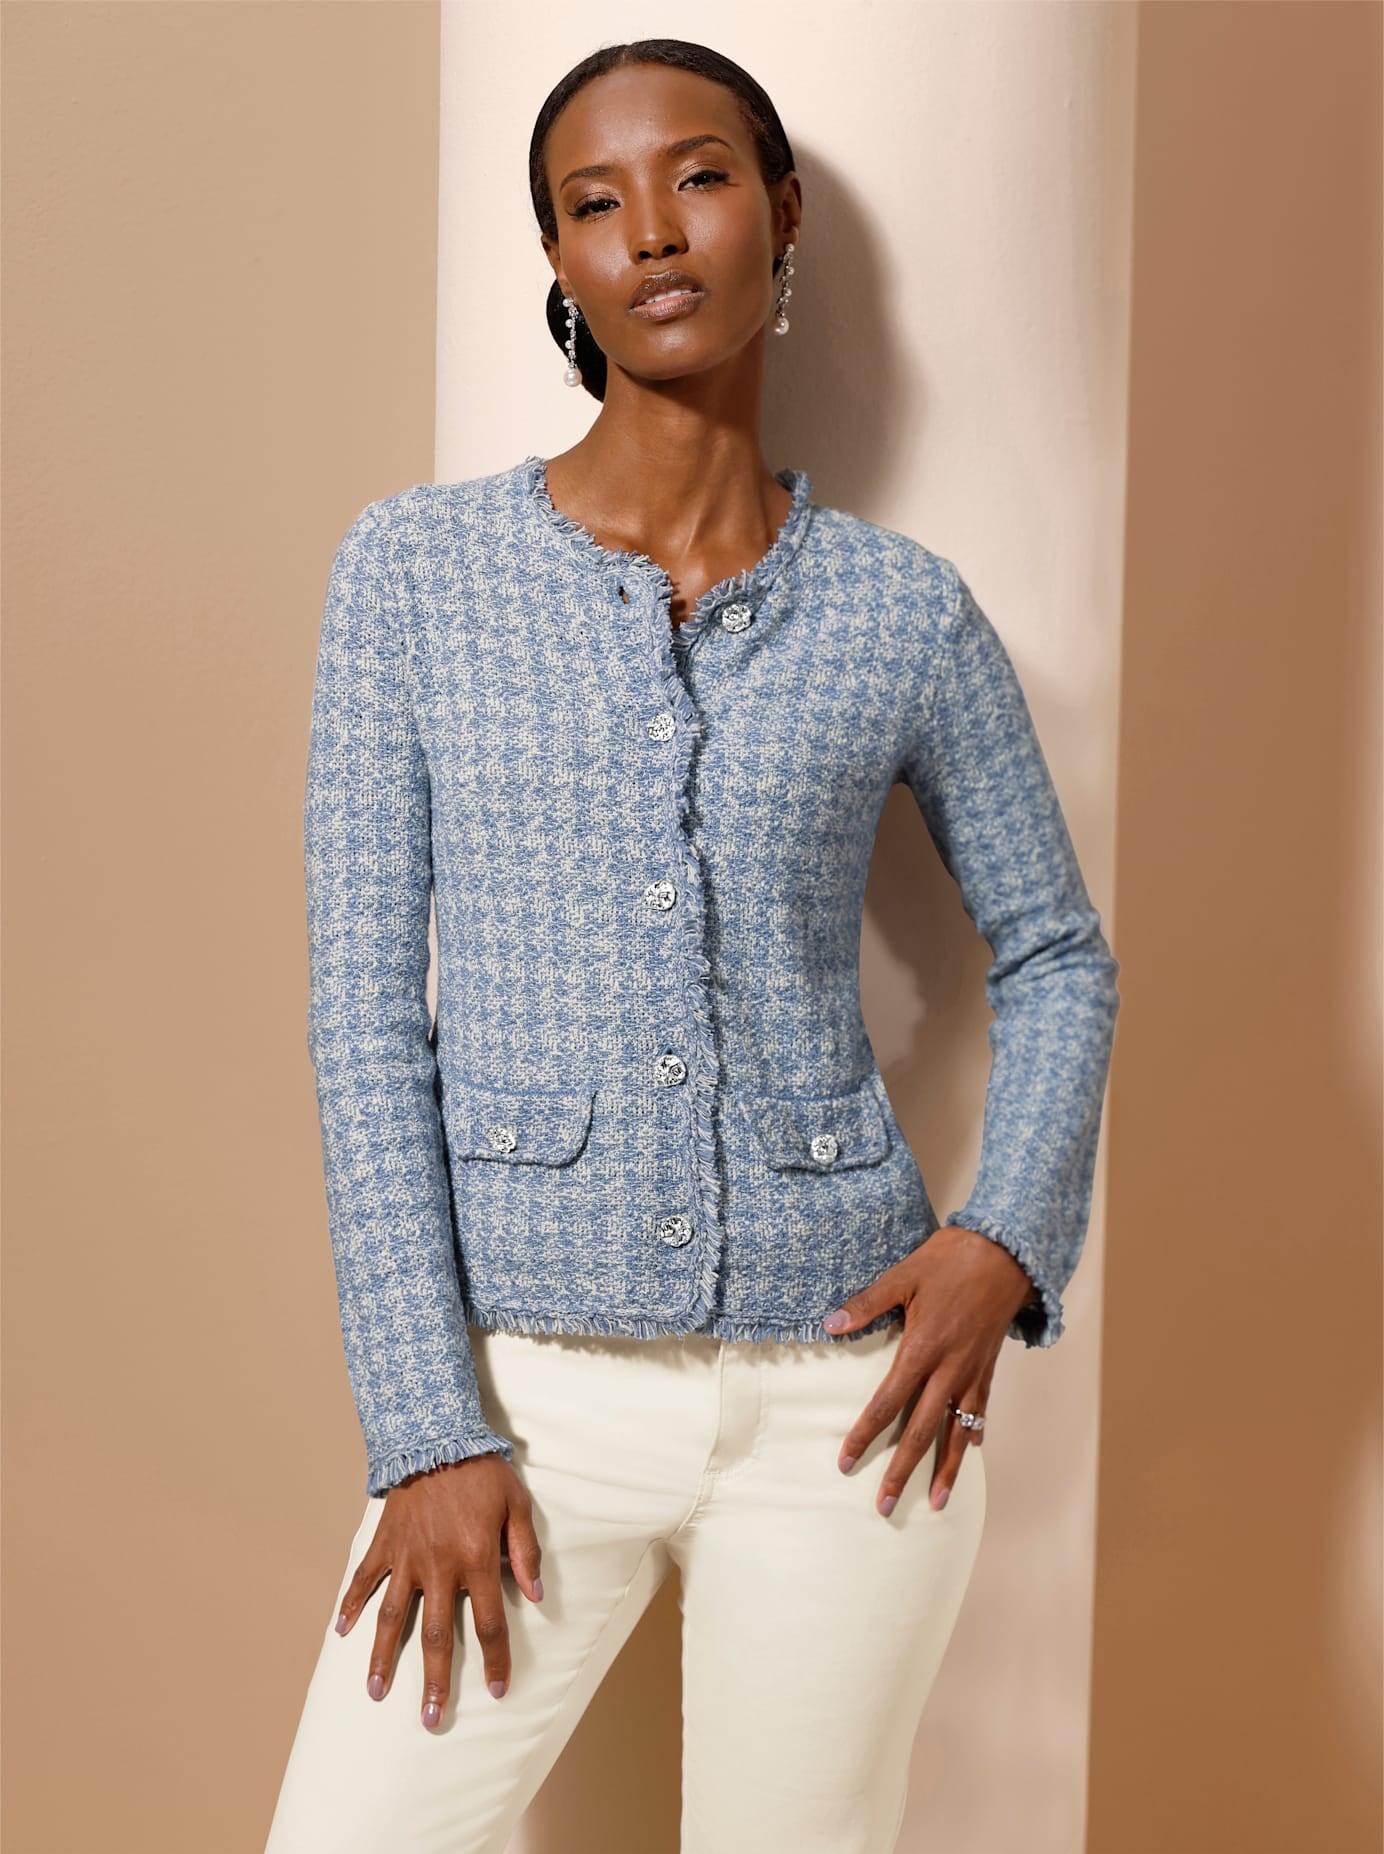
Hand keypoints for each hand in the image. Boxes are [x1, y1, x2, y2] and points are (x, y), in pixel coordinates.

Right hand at [333, 1451, 542, 1728]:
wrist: (436, 1436)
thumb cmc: (482, 1471)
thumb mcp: (517, 1505)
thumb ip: (525, 1551)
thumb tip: (536, 1595)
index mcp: (476, 1560)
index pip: (489, 1624)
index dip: (495, 1660)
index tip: (497, 1690)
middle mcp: (439, 1568)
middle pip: (435, 1636)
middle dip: (434, 1681)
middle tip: (430, 1719)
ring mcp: (407, 1558)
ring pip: (392, 1618)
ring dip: (382, 1658)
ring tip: (375, 1692)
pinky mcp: (384, 1544)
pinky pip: (364, 1579)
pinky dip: (351, 1605)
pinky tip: (342, 1631)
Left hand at [821, 1225, 1038, 1516]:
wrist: (1007, 1254)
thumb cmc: (950, 1261)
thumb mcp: (903, 1275)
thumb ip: (867, 1303)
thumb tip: (829, 1324)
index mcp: (923, 1350)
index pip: (887, 1403)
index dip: (865, 1434)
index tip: (847, 1462)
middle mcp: (949, 1371)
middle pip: (920, 1432)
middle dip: (901, 1471)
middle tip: (884, 1507)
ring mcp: (972, 1373)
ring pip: (957, 1433)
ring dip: (947, 1470)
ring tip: (937, 1503)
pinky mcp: (989, 1368)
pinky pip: (980, 1411)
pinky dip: (973, 1433)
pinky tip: (970, 1451)